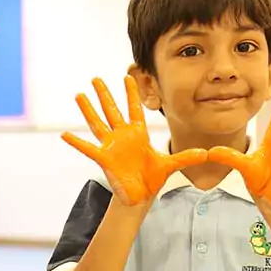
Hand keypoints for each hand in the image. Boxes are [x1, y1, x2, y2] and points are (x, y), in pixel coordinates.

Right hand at [62, 76, 206, 204]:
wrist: (141, 195)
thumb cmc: (153, 178)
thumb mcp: (171, 165)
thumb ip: (186, 156)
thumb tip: (206, 152)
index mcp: (138, 134)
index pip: (134, 109)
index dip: (131, 93)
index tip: (128, 76)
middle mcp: (123, 137)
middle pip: (112, 111)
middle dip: (104, 94)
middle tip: (96, 78)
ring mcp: (111, 146)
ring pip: (98, 123)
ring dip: (89, 110)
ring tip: (79, 95)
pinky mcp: (104, 158)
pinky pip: (88, 148)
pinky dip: (77, 142)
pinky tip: (65, 134)